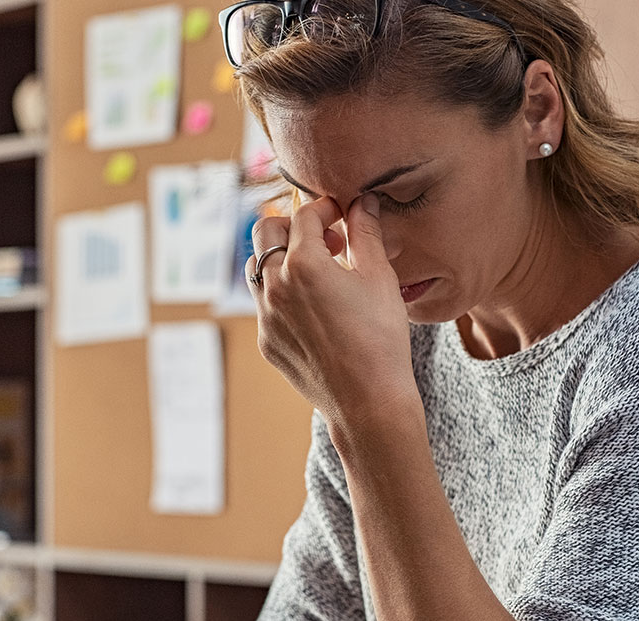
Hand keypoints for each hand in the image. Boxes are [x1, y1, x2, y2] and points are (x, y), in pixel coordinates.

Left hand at [250, 194, 418, 427]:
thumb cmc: (381, 338)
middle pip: (265, 231)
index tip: (342, 216)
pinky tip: (315, 308)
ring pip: (257, 267)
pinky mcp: (266, 340)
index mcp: (304, 263)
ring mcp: (265, 316)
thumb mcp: (379, 278)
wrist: (368, 401)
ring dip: (280, 258)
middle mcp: (275, 285)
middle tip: (325, 239)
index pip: (304, 215)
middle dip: (293, 225)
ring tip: (316, 271)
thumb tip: (362, 201)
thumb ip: (366, 233)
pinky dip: (282, 293)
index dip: (325, 209)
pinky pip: (264, 304)